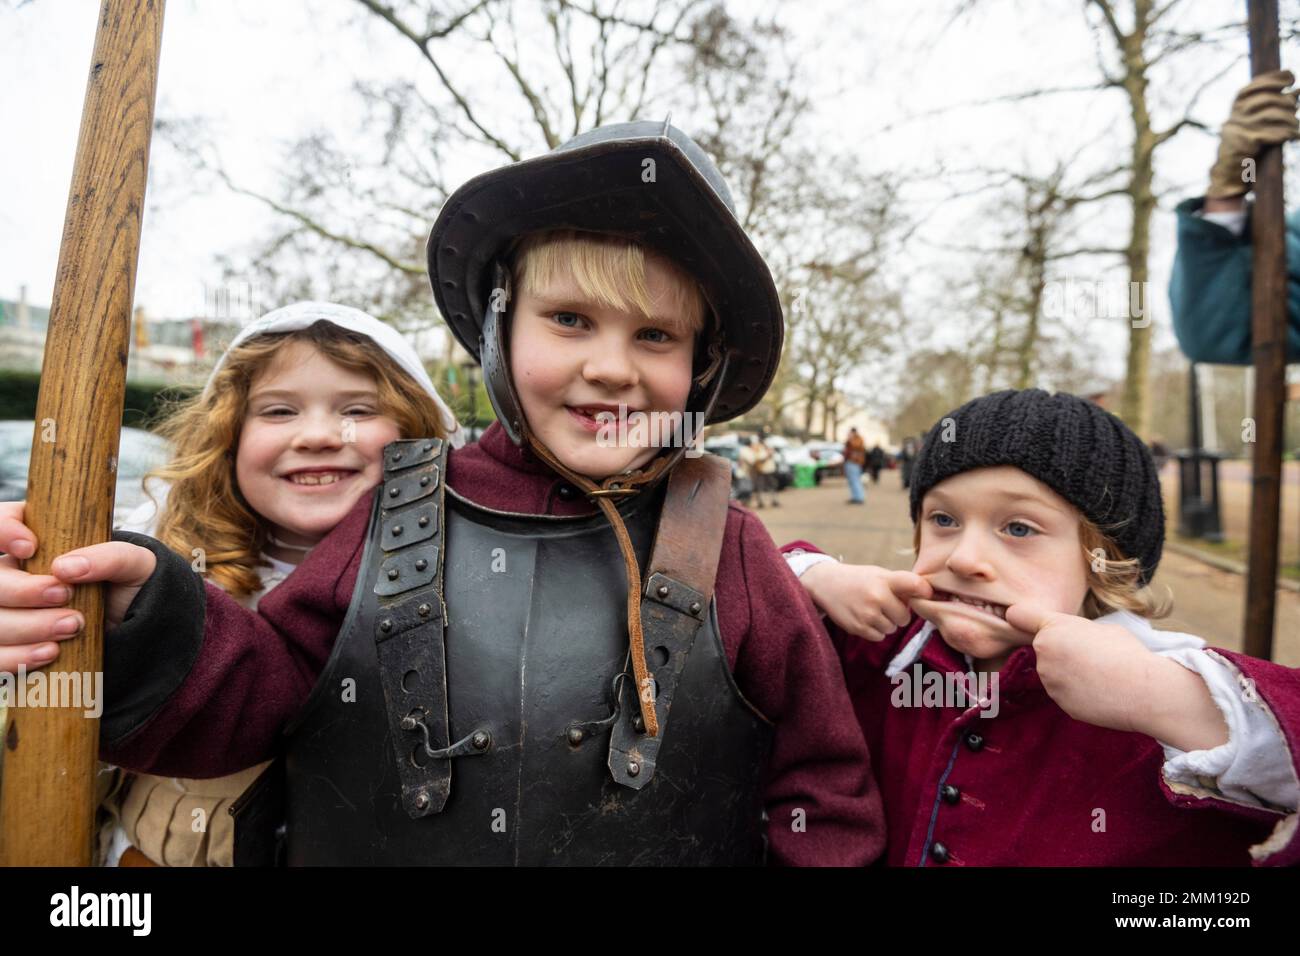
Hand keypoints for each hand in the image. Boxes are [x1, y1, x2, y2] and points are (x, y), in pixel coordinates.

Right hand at [0, 500, 155, 672]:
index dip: (3, 530)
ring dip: (27, 626)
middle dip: (22, 590)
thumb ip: (108, 557)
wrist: (136, 625)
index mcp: (37, 542)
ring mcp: (9, 611)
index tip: (31, 547)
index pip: (0, 521)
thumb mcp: (134, 563)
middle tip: (64, 596)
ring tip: (72, 626)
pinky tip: (50, 652)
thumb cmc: (130, 585)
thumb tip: (64, 567)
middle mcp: (13, 574)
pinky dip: (17, 656)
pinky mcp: (11, 646)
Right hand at [801, 562, 931, 641]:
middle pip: (904, 617)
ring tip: (871, 609)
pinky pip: (879, 636)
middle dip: (897, 613)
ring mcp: (867, 614)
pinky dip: (875, 630)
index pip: (916, 585)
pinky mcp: (858, 628)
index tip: (927, 594)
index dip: (925, 592)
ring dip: (886, 622)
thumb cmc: (859, 579)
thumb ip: (902, 585)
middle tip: (884, 604)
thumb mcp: (879, 574)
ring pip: (892, 628)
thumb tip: (928, 599)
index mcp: (885, 580)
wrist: (825, 583)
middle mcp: (877, 596)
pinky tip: (864, 617)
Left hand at [1005, 603, 1227, 750]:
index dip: (1020, 618)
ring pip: (1055, 674)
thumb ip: (1077, 631)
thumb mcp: (1102, 628)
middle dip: (1062, 652)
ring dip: (1070, 675)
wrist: (1144, 690)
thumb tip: (1074, 639)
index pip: (1020, 617)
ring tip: (1101, 676)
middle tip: (1094, 656)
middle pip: (1045, 650)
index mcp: (1052, 629)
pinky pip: (1066, 694)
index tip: (1014, 618)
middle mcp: (1043, 654)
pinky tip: (1101, 692)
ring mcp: (1050, 682)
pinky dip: (1079, 694)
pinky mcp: (1061, 704)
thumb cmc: (1128, 653)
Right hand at [1208, 69, 1299, 198]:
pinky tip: (1295, 137)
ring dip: (1291, 120)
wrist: (1231, 169)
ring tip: (1296, 127)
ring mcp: (1240, 127)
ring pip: (1273, 114)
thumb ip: (1277, 105)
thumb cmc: (1249, 141)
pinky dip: (1289, 134)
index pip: (1256, 84)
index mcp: (1237, 105)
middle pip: (1267, 98)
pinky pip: (1274, 133)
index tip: (1291, 79)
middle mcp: (1236, 114)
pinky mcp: (1246, 142)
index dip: (1275, 78)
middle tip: (1295, 109)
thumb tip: (1298, 91)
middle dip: (1287, 102)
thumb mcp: (1259, 120)